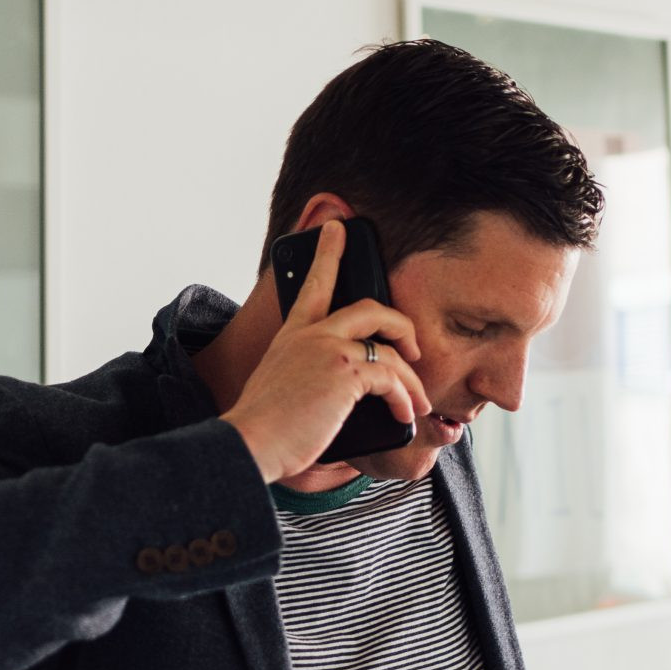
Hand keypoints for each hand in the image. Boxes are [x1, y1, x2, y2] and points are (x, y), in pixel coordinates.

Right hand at [222, 220, 430, 483]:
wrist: (252, 442)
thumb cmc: (266, 428)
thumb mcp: (283, 388)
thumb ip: (311, 378)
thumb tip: (349, 397)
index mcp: (292, 335)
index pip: (314, 284)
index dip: (328, 252)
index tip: (336, 227)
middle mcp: (311, 334)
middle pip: (369, 307)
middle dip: (402, 324)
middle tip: (413, 347)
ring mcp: (329, 349)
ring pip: (390, 348)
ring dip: (412, 380)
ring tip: (418, 402)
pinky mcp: (346, 371)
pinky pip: (392, 376)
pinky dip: (404, 397)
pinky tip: (405, 413)